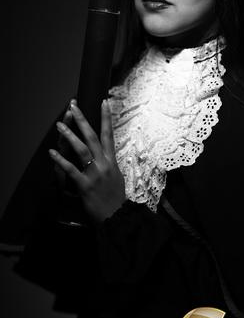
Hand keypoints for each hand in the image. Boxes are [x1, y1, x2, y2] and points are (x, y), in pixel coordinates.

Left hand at [49, 99, 125, 224]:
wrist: (117, 215)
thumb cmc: (116, 197)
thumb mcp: (116, 176)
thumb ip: (109, 163)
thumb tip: (105, 155)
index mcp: (111, 160)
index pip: (109, 134)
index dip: (106, 117)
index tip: (104, 101)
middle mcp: (104, 164)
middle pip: (93, 136)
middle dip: (82, 120)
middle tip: (73, 106)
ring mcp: (95, 174)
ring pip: (82, 150)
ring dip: (70, 136)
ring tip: (59, 125)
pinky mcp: (85, 185)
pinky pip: (71, 170)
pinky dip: (60, 160)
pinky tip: (51, 153)